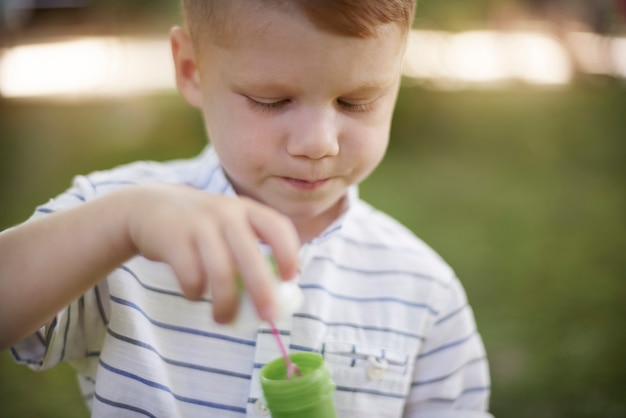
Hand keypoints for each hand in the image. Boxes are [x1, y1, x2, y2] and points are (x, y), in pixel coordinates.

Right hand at [121, 184, 299, 322]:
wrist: (148, 207)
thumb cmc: (201, 226)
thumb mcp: (228, 224)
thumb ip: (250, 250)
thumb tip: (274, 298)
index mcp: (246, 209)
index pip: (277, 227)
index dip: (289, 252)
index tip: (290, 278)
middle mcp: (226, 213)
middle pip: (250, 257)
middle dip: (262, 290)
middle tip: (268, 317)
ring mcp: (199, 224)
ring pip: (221, 273)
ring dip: (225, 303)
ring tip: (223, 319)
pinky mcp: (173, 239)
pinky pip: (191, 277)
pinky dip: (195, 293)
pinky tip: (194, 293)